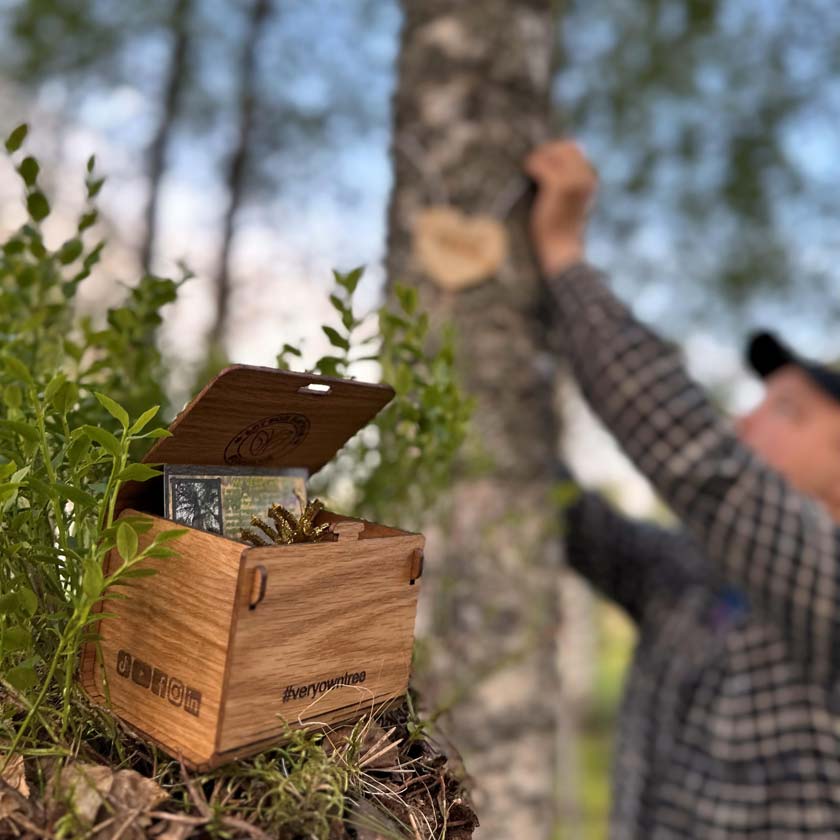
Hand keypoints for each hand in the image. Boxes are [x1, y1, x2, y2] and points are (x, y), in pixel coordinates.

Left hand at [524, 140, 597, 275]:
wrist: (561, 250)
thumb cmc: (559, 227)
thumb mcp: (567, 200)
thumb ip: (566, 179)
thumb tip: (556, 160)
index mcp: (590, 179)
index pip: (573, 148)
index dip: (555, 151)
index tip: (541, 161)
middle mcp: (585, 177)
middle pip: (564, 147)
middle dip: (546, 151)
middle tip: (532, 164)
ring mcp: (573, 181)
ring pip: (552, 153)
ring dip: (538, 157)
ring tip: (529, 169)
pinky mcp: (558, 186)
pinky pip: (541, 165)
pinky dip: (532, 165)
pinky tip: (527, 172)